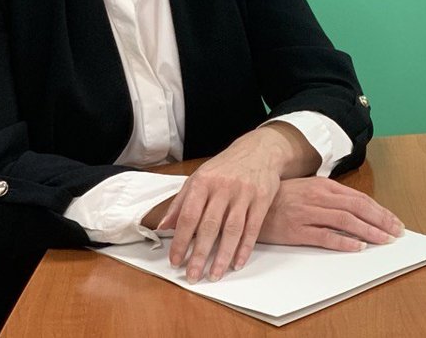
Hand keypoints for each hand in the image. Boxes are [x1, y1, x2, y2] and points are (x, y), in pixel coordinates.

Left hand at [159, 127, 289, 282]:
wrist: (260, 149)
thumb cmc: (225, 168)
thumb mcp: (199, 178)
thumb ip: (180, 203)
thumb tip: (163, 227)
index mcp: (203, 182)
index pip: (188, 216)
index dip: (181, 241)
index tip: (175, 261)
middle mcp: (223, 187)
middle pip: (210, 226)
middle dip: (200, 254)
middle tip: (193, 275)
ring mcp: (244, 193)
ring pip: (232, 230)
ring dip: (223, 256)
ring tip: (214, 275)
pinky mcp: (262, 198)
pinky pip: (253, 228)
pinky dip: (245, 248)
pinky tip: (237, 263)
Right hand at [256, 177, 403, 250]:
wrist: (250, 204)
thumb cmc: (281, 197)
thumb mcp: (308, 189)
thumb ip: (330, 196)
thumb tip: (356, 207)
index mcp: (324, 186)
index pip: (359, 198)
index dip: (380, 210)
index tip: (394, 221)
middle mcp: (319, 197)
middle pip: (357, 208)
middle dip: (380, 220)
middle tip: (396, 232)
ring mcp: (308, 213)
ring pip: (346, 221)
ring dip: (368, 231)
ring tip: (383, 240)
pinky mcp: (296, 230)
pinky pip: (324, 236)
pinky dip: (343, 241)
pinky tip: (357, 247)